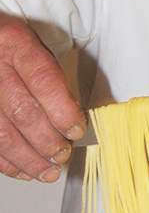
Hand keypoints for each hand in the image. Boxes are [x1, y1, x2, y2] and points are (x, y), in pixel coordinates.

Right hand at [0, 13, 85, 181]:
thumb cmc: (10, 48)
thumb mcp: (34, 48)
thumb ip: (52, 82)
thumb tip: (72, 124)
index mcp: (15, 42)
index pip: (44, 81)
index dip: (63, 111)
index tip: (76, 130)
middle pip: (22, 111)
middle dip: (47, 140)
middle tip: (62, 153)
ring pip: (2, 133)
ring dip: (29, 159)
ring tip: (48, 170)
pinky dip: (8, 163)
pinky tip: (25, 169)